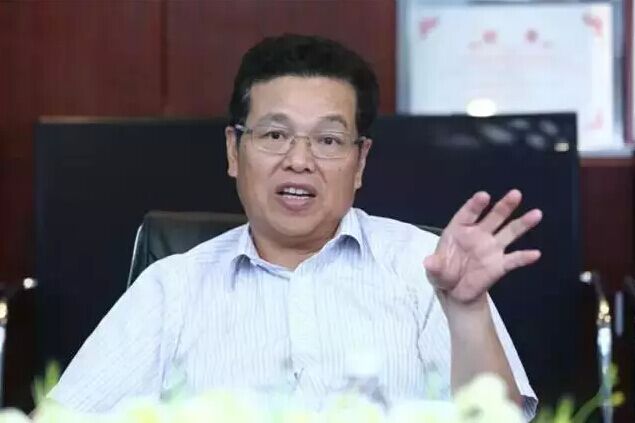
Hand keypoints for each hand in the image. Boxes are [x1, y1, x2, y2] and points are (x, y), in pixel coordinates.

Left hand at [424, 189, 541, 306]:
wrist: (455, 292)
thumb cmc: (443, 273)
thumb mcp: (434, 271)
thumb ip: (434, 266)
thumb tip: (429, 262)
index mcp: (459, 229)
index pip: (468, 213)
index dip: (475, 205)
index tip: (484, 196)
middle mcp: (478, 234)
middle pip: (494, 217)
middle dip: (504, 206)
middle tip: (515, 194)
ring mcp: (491, 248)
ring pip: (509, 232)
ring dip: (522, 223)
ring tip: (536, 214)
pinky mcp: (500, 264)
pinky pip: (514, 259)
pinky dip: (524, 257)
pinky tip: (535, 254)